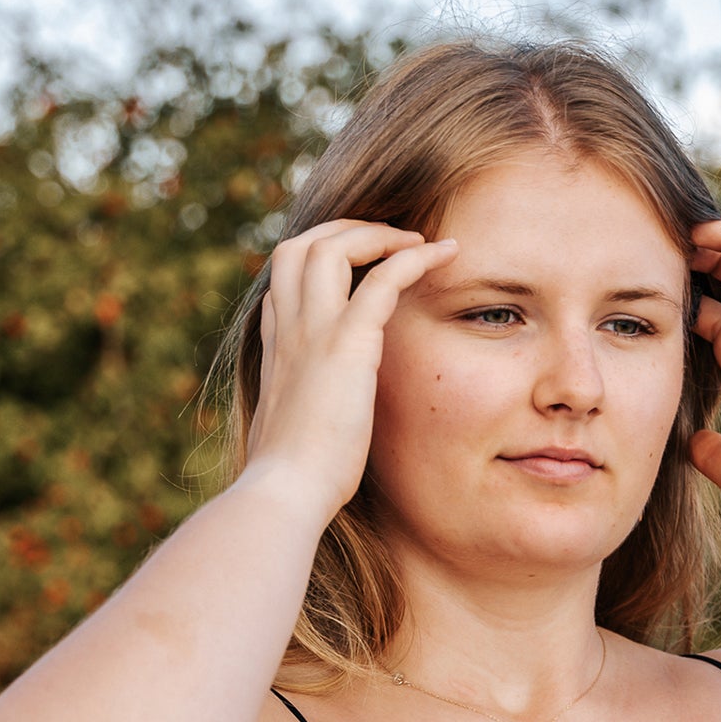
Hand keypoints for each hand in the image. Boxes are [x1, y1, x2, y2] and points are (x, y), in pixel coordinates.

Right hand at [240, 220, 457, 527]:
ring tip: (416, 241)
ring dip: (376, 233)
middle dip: (344, 231)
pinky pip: (384, 278)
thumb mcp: (289, 436)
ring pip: (333, 244)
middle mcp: (288, 329)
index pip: (286, 283)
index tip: (357, 270)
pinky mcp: (346, 343)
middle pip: (301, 246)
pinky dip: (415, 257)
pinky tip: (445, 254)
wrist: (286, 490)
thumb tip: (315, 431)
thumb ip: (301, 416)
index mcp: (275, 349)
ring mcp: (313, 330)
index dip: (318, 265)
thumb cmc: (292, 480)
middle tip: (387, 241)